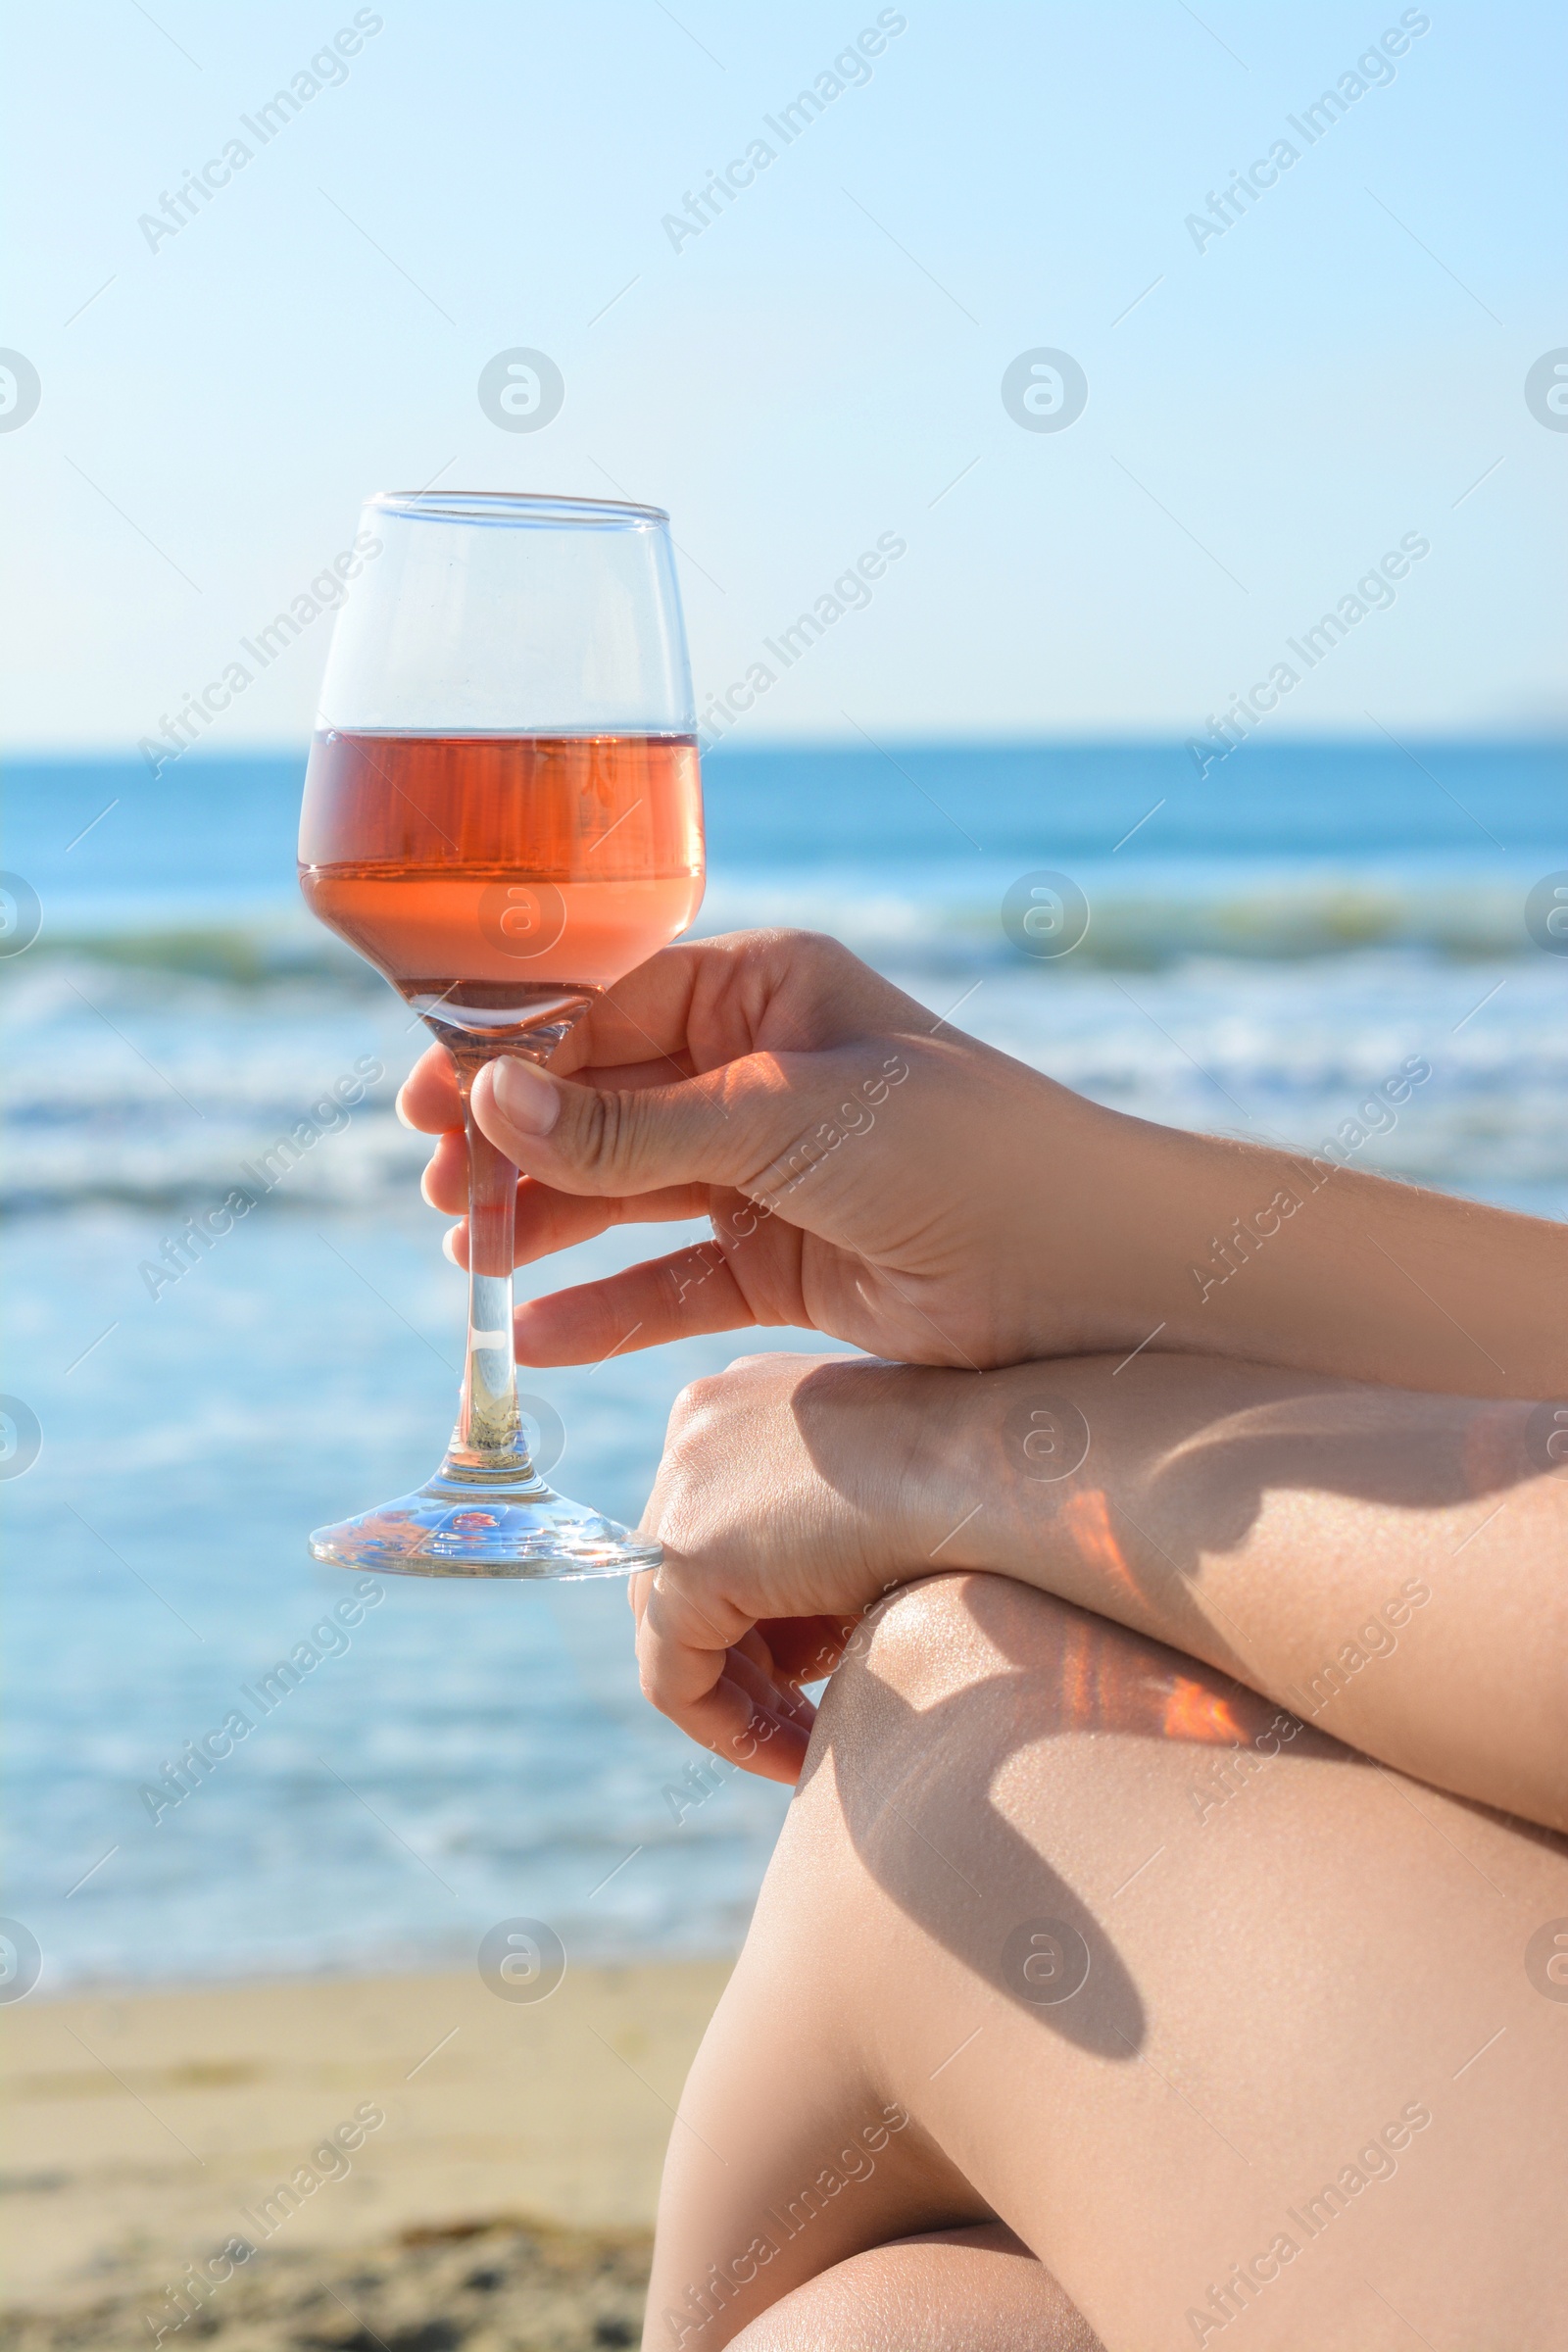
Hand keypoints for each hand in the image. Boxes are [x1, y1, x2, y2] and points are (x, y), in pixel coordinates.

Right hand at [401, 925, 1567, 1399]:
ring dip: (545, 1220)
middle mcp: (763, 1071)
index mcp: (770, 988)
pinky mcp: (788, 1263)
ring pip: (626, 1189)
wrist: (1086, 1272)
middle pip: (604, 1099)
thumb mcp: (782, 1120)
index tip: (423, 1095)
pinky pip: (672, 1280)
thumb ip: (634, 1122)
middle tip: (433, 1187)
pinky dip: (606, 1306)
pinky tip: (535, 1336)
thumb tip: (489, 1101)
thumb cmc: (958, 1151)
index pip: (608, 1004)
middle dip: (515, 1141)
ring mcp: (772, 1170)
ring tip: (466, 1252)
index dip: (509, 1051)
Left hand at [628, 1350, 972, 1782]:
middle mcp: (698, 1423)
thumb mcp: (882, 1497)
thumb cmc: (974, 1482)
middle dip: (749, 1658)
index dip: (763, 1612)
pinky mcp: (687, 1553)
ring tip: (812, 1743)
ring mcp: (683, 1483)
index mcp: (743, 1398)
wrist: (996, 1465)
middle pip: (688, 1573)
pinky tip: (794, 1757)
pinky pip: (673, 1671)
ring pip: (673, 1626)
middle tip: (810, 1719)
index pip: (718, 1525)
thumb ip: (824, 1540)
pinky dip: (724, 1724)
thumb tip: (801, 1625)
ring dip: (743, 1696)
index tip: (817, 1671)